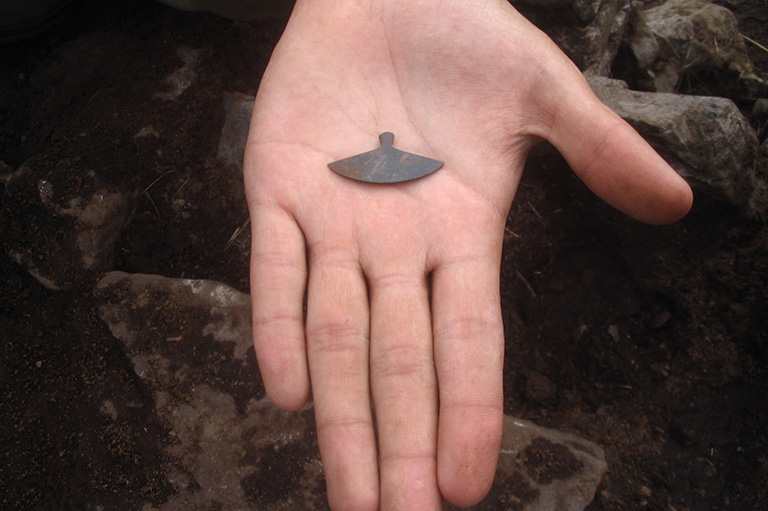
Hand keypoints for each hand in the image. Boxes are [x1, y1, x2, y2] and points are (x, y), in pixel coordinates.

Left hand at [243, 1, 691, 508]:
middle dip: (400, 443)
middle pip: (398, 363)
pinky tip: (285, 390)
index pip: (468, 343)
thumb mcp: (541, 91)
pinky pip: (273, 269)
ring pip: (334, 335)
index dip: (470, 412)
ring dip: (339, 415)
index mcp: (460, 234)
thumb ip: (599, 148)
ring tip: (350, 494)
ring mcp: (333, 223)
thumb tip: (677, 203)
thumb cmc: (465, 35)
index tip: (468, 486)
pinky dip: (276, 325)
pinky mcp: (275, 188)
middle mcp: (395, 247)